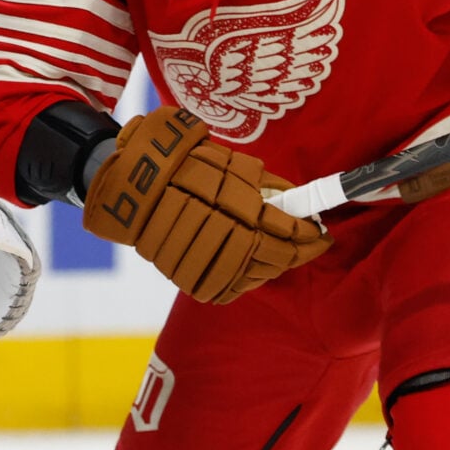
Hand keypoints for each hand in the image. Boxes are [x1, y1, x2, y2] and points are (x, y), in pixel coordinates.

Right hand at [81, 107, 329, 304]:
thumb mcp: (229, 162)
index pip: (282, 229)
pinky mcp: (179, 272)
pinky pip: (221, 288)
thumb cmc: (184, 165)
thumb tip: (300, 201)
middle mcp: (213, 228)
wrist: (129, 183)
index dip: (307, 235)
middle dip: (294, 254)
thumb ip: (266, 185)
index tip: (321, 234)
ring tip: (280, 258)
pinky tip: (252, 270)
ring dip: (270, 269)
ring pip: (247, 275)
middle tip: (308, 247)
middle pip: (269, 256)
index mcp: (228, 199)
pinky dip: (241, 282)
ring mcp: (195, 254)